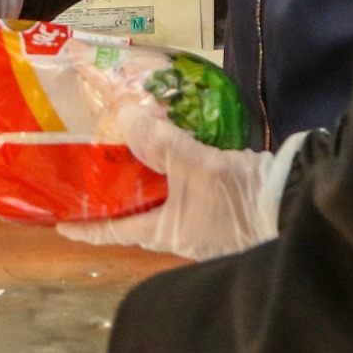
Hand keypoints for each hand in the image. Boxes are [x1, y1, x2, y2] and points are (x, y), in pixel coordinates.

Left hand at [57, 67, 282, 259]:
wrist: (292, 204)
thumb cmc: (237, 197)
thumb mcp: (193, 164)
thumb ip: (159, 140)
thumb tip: (125, 117)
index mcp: (164, 232)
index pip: (112, 232)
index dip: (85, 228)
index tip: (59, 224)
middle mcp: (181, 236)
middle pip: (137, 219)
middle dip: (117, 201)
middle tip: (96, 176)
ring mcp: (205, 229)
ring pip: (164, 207)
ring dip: (147, 188)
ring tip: (131, 160)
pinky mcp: (226, 216)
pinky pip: (189, 198)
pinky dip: (175, 180)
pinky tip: (175, 158)